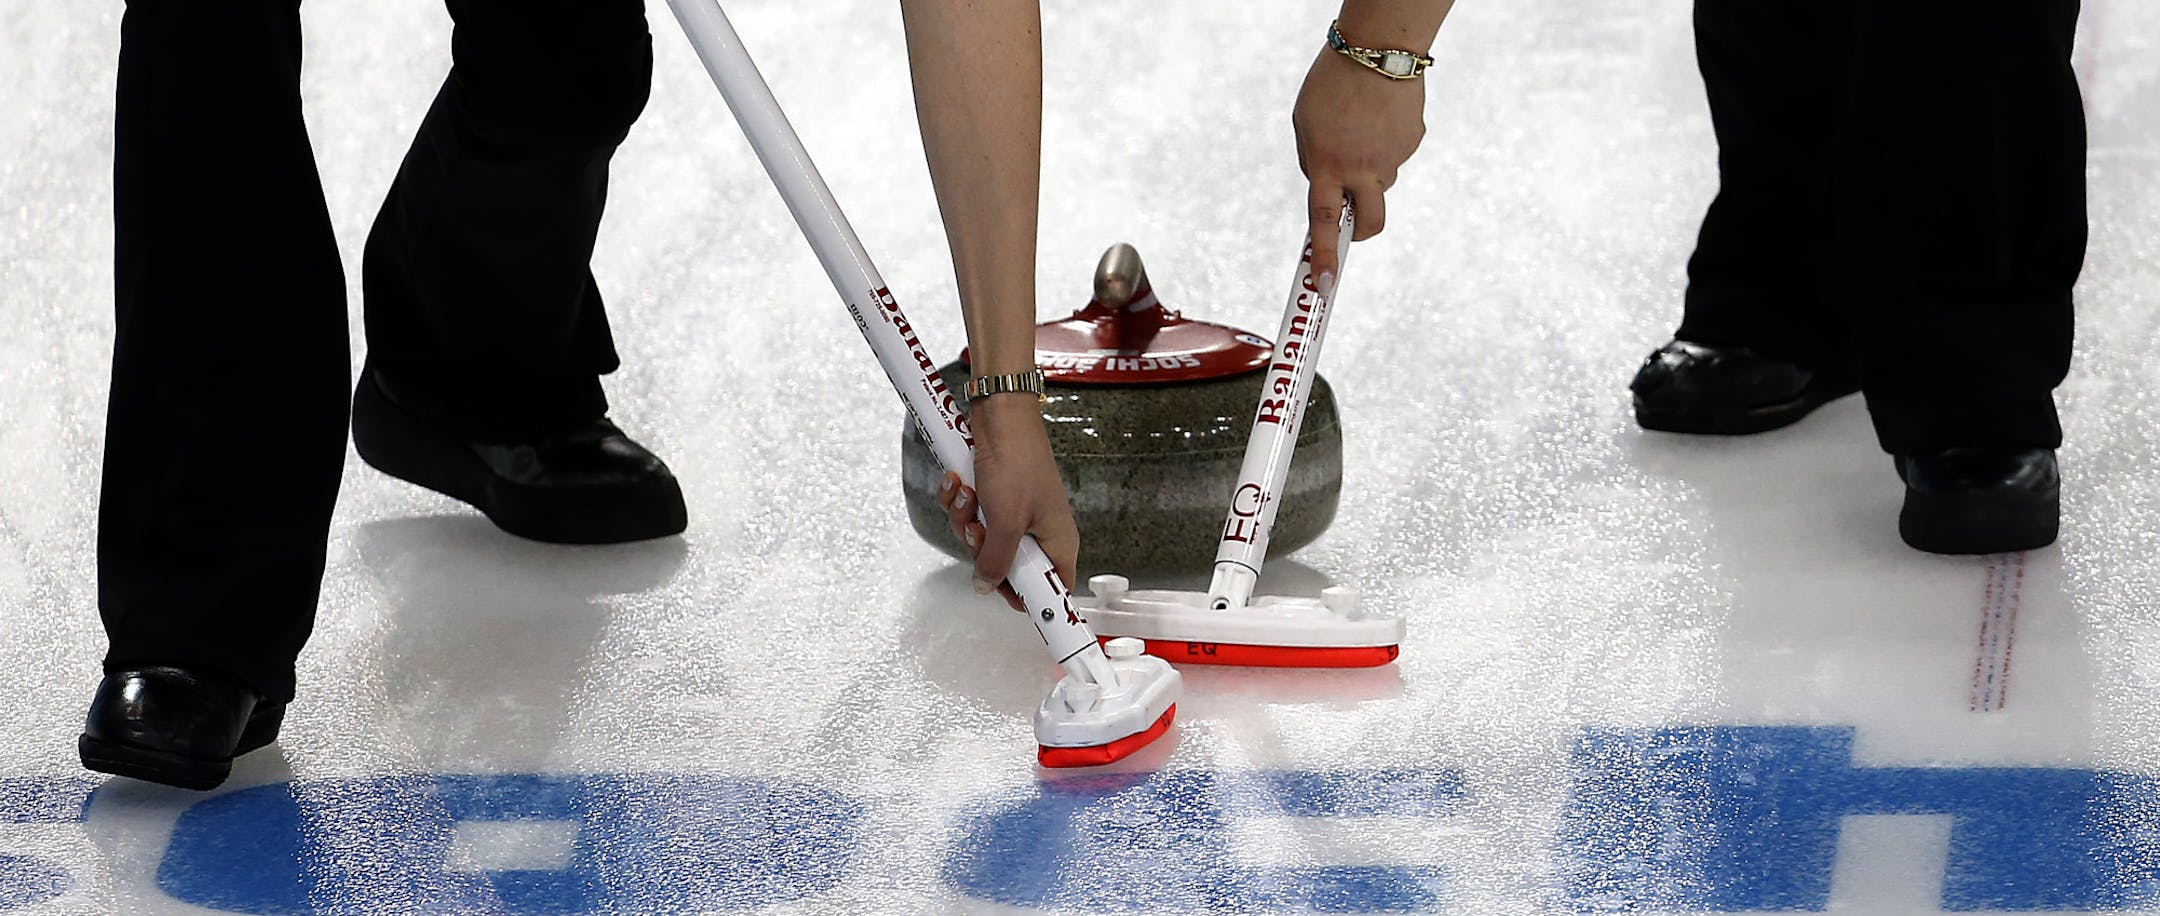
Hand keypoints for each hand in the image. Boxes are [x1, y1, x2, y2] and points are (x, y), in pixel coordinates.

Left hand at [935, 394, 1078, 610]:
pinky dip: (960, 501)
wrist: (999, 416)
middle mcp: (1038, 532)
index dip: (1026, 598)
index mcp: (1058, 542)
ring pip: (981, 541)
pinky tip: (959, 483)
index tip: (1004, 598)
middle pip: (1004, 567)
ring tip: (969, 494)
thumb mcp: (1005, 522)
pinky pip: (971, 517)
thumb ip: (996, 562)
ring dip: (965, 519)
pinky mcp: (995, 499)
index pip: (1050, 589)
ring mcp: (1015, 515)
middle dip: (981, 548)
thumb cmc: (1016, 462)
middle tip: (979, 529)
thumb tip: (986, 587)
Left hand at [1292, 46, 1427, 287]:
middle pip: (1370, 223)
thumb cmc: (1331, 83)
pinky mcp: (1413, 142)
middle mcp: (1362, 169)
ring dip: (1368, 170)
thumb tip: (1329, 186)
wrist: (1377, 47)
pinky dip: (1385, 143)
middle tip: (1355, 226)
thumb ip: (1314, 160)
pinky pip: (1394, 154)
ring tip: (1360, 128)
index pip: (1325, 222)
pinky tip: (1379, 114)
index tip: (1324, 285)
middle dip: (1362, 233)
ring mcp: (1393, 158)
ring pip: (1380, 181)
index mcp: (1328, 165)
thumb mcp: (1305, 123)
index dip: (1324, 256)